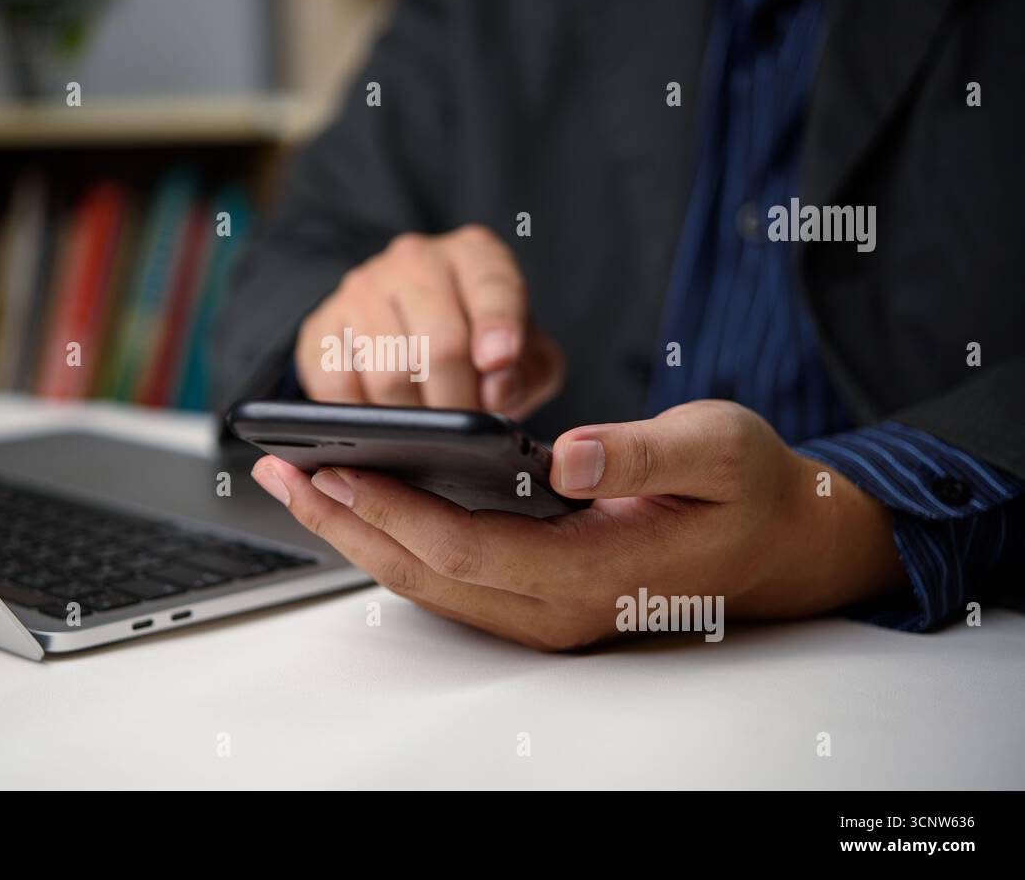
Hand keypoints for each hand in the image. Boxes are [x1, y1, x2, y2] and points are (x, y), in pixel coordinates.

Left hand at [250, 400, 904, 649]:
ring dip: (358, 532)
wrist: (783, 544)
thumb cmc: (750, 491)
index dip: (392, 508)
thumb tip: (569, 455)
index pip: (464, 548)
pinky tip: (365, 501)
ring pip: (426, 581)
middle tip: (279, 468)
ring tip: (301, 480)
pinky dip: (396, 538)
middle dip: (344, 522)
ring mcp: (543, 611)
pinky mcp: (538, 596)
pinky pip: (448, 576)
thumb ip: (645, 452)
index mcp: (591, 572)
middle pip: (423, 573)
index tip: (333, 465)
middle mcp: (555, 607)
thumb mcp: (718, 450)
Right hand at [295, 224, 564, 418]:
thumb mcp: (525, 358)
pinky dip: (365, 418)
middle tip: (464, 434)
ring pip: (389, 372)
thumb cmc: (479, 347)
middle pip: (440, 342)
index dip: (498, 328)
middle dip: (459, 402)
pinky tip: (385, 424)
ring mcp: (363, 290)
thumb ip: (526, 372)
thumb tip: (496, 391)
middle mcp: (417, 260)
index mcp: (476, 256)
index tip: (498, 362)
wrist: (411, 334)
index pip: (492, 287)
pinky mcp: (320, 328)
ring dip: (414, 418)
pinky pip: (338, 385)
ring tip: (430, 433)